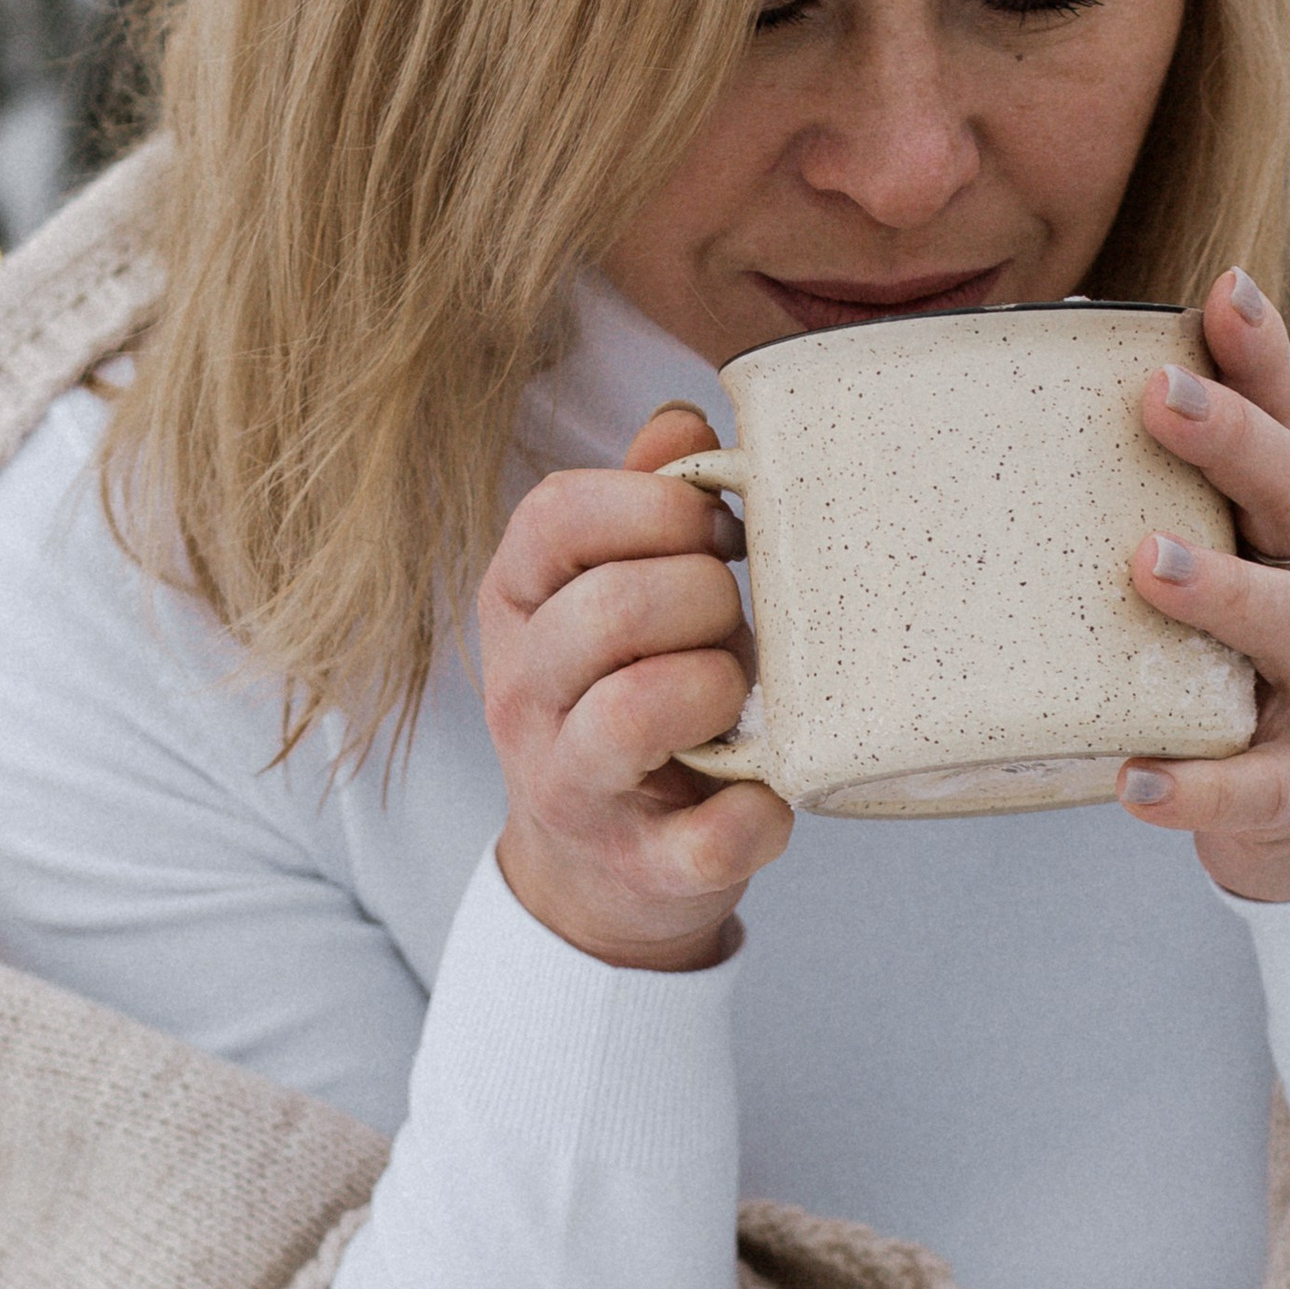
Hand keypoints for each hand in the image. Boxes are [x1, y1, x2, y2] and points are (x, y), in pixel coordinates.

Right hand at [481, 405, 792, 972]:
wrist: (602, 871)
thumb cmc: (634, 694)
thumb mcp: (619, 590)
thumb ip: (646, 502)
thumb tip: (686, 417)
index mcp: (519, 606)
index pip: (554, 517)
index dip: (649, 504)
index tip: (713, 523)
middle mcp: (525, 695)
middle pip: (607, 609)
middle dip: (702, 596)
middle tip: (733, 613)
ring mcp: (574, 789)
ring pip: (633, 714)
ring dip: (716, 686)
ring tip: (737, 693)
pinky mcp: (641, 869)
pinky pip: (709, 839)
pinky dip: (760, 813)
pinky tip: (770, 792)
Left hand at [1119, 267, 1289, 902]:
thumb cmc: (1238, 667)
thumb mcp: (1216, 575)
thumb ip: (1140, 508)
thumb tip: (1003, 413)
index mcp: (1287, 533)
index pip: (1285, 426)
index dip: (1262, 358)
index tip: (1223, 287)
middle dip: (1232, 440)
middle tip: (1157, 397)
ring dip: (1223, 591)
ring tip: (1145, 565)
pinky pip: (1256, 785)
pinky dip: (1200, 784)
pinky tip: (1137, 782)